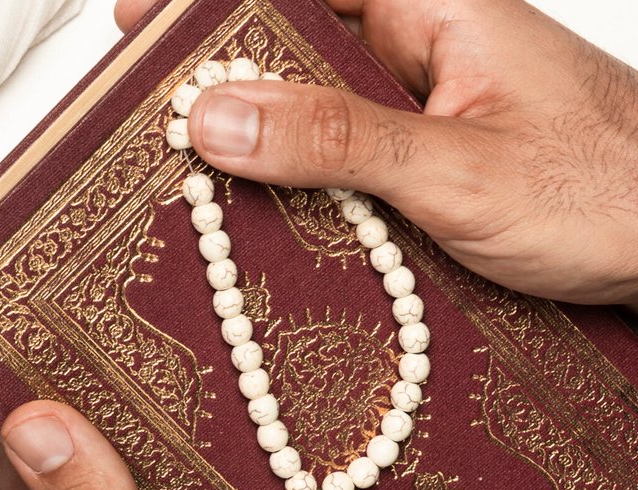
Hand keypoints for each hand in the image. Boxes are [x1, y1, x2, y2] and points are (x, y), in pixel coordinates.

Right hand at [115, 0, 637, 306]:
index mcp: (433, 9)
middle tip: (148, 134)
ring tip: (195, 195)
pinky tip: (273, 234)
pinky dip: (299, 196)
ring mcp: (424, 109)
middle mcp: (423, 49)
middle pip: (288, 49)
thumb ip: (335, 141)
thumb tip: (215, 115)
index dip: (208, 9)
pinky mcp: (427, 165)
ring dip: (258, 156)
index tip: (134, 31)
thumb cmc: (619, 191)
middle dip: (216, 90)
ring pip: (309, 116)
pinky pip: (338, 166)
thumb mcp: (460, 171)